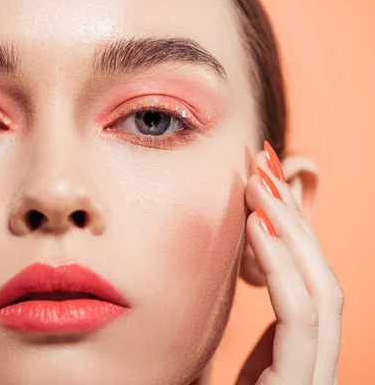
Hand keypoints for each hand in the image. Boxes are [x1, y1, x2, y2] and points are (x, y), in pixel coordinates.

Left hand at [236, 144, 343, 383]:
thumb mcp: (207, 364)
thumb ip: (230, 329)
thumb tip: (234, 271)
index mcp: (288, 364)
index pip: (303, 289)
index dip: (286, 235)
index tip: (257, 187)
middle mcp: (309, 370)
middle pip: (319, 283)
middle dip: (294, 222)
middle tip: (263, 167)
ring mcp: (309, 381)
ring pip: (322, 296)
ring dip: (293, 234)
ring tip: (261, 186)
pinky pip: (302, 323)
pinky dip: (285, 270)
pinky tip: (257, 228)